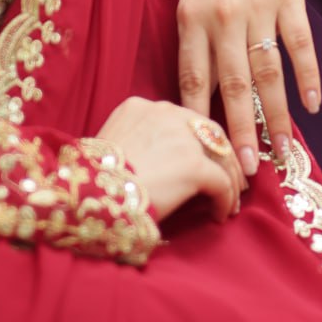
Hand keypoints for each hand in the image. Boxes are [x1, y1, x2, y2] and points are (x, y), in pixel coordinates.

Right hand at [95, 96, 245, 222]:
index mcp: (141, 107)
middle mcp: (165, 113)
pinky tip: (220, 215)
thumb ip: (139, 142)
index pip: (183, 119)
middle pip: (208, 131)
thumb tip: (158, 162)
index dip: (198, 142)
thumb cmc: (91, 181)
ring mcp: (183, 138)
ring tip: (230, 202)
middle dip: (224, 156)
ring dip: (230, 180)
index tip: (205, 160)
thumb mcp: (111, 145)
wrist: (88, 197)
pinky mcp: (195, 166)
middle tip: (232, 178)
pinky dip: (225, 199)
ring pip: (221, 155)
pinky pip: (221, 182)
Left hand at [177, 0, 320, 170]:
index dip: (201, 120)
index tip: (207, 156)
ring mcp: (259, 9)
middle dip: (241, 131)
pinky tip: (312, 105)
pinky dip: (308, 76)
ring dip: (277, 115)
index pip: (194, 80)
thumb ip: (197, 48)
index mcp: (191, 20)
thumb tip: (202, 103)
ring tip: (284, 150)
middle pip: (233, 84)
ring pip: (268, 72)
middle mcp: (223, 18)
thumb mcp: (190, 3)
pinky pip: (300, 45)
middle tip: (248, 169)